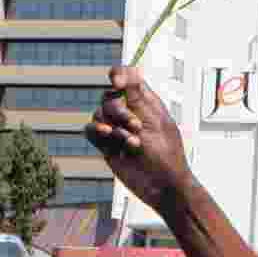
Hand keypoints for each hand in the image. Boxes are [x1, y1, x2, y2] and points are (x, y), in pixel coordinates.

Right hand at [86, 67, 192, 212]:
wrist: (162, 187)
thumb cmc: (166, 155)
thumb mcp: (155, 122)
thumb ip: (139, 97)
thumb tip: (132, 69)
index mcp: (146, 103)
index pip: (127, 79)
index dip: (119, 75)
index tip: (116, 81)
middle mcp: (130, 114)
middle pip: (109, 97)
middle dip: (119, 110)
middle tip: (135, 126)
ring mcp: (116, 130)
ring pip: (99, 114)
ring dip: (114, 127)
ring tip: (132, 144)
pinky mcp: (106, 146)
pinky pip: (91, 131)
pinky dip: (97, 131)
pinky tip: (108, 137)